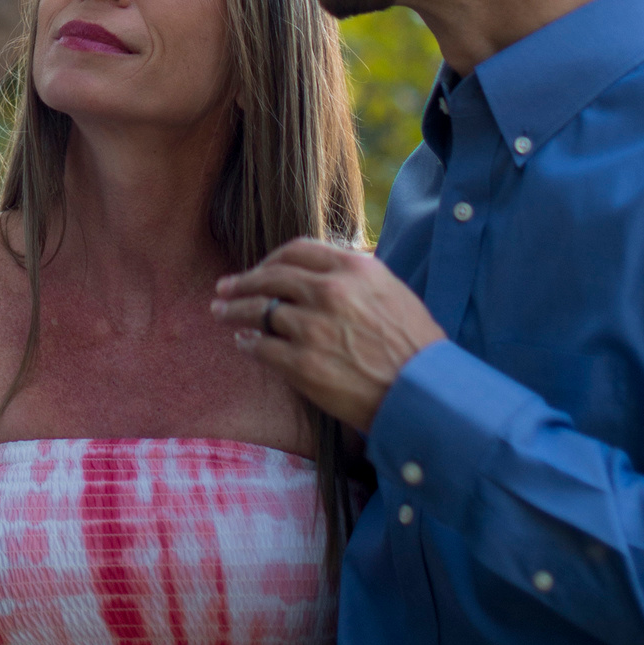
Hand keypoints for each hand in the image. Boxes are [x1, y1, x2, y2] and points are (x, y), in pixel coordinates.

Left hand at [213, 240, 444, 431]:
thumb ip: (356, 277)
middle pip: (270, 277)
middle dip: (242, 282)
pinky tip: (243, 342)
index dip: (271, 258)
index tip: (259, 267)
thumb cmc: (415, 346)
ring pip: (258, 310)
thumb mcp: (393, 293)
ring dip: (234, 311)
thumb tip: (323, 271)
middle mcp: (330, 291)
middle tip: (225, 288)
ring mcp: (313, 328)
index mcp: (354, 268)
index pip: (297, 250)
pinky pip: (261, 347)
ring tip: (220, 312)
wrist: (423, 393)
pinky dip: (247, 343)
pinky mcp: (302, 364)